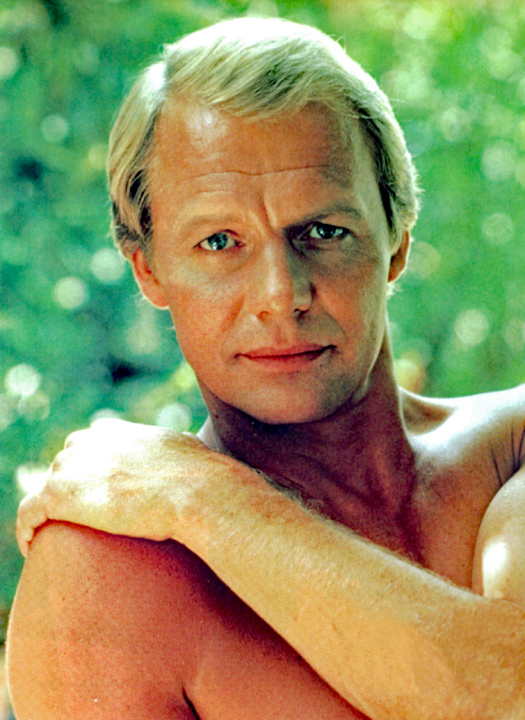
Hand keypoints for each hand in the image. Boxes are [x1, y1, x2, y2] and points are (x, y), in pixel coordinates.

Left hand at [16, 419, 223, 555]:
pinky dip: (26, 529)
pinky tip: (31, 545)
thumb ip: (174, 442)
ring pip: (46, 491)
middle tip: (76, 522)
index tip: (92, 496)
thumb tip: (189, 442)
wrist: (195, 491)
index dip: (86, 473)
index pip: (85, 448)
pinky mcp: (59, 494)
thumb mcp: (185, 445)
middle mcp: (86, 441)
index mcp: (111, 431)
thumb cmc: (199, 474)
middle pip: (63, 468)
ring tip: (53, 537)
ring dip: (48, 512)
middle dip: (68, 492)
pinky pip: (28, 513)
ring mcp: (70, 466)